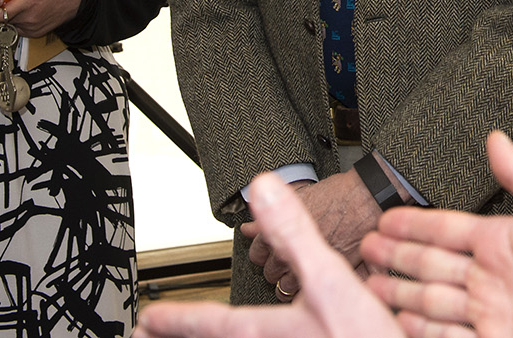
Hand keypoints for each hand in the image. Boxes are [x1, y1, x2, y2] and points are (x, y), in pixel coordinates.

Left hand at [0, 0, 83, 36]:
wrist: (78, 0)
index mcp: (30, 2)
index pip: (1, 12)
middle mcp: (29, 17)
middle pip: (0, 21)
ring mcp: (32, 27)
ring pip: (6, 27)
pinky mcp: (34, 32)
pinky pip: (15, 30)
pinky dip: (8, 25)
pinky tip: (3, 16)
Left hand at [137, 173, 403, 337]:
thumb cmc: (364, 337)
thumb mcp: (330, 276)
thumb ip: (293, 230)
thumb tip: (262, 188)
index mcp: (269, 330)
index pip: (213, 321)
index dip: (177, 318)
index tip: (147, 319)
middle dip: (183, 337)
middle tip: (148, 334)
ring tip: (189, 337)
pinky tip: (262, 336)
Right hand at [361, 130, 512, 337]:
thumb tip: (497, 138)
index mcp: (505, 242)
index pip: (447, 229)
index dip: (415, 224)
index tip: (385, 219)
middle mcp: (494, 278)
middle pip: (431, 265)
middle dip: (397, 257)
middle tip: (364, 249)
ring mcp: (492, 314)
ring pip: (432, 301)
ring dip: (400, 293)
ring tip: (370, 286)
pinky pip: (447, 337)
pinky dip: (420, 330)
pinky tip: (398, 320)